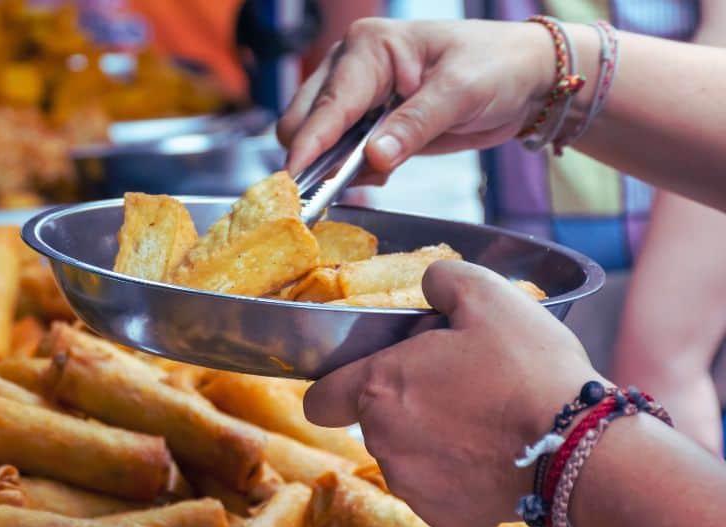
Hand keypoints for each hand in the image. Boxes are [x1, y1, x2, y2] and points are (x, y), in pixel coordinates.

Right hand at [278, 18, 558, 175]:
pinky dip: (351, 169)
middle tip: (342, 185)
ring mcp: (354, 95)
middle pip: (303, 120)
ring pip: (314, 139)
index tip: (295, 178)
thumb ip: (415, 124)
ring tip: (380, 171)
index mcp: (369, 47)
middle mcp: (350, 66)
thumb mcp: (462, 92)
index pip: (329, 102)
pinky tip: (384, 167)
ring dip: (332, 165)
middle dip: (315, 156)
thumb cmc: (498, 66)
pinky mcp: (365, 122)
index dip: (311, 143)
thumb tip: (373, 157)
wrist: (526, 78)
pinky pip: (338, 154)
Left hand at [303, 261, 604, 526]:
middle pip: (374, 418)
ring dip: (428, 437)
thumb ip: (443, 280)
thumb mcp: (489, 296)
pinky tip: (493, 453)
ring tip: (483, 418)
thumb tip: (430, 285)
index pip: (322, 397)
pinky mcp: (441, 515)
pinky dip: (454, 472)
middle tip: (457, 382)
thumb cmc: (530, 370)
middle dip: (404, 400)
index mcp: (379, 387)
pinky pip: (434, 487)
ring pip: (403, 454)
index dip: (340, 383)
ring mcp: (410, 483)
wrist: (580, 450)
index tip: (372, 376)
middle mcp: (382, 441)